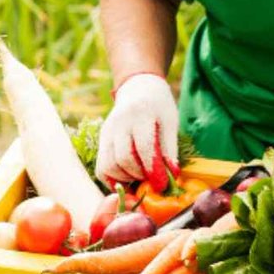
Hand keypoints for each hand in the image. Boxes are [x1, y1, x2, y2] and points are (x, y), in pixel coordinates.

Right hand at [96, 73, 180, 188]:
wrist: (137, 88)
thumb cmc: (158, 106)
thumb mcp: (170, 122)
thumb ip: (170, 149)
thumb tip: (172, 176)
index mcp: (140, 114)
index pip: (144, 147)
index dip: (153, 170)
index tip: (162, 185)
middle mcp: (118, 123)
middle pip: (123, 159)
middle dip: (139, 175)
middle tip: (152, 177)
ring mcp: (106, 132)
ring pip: (108, 166)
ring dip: (126, 178)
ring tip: (140, 176)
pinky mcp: (101, 140)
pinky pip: (101, 167)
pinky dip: (112, 179)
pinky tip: (127, 178)